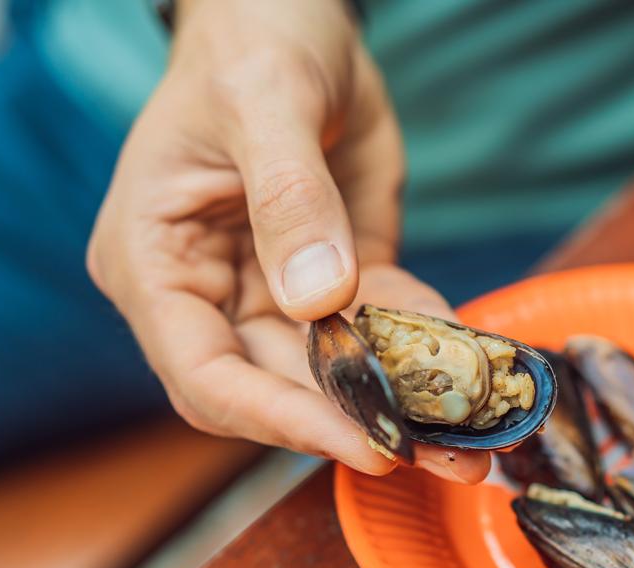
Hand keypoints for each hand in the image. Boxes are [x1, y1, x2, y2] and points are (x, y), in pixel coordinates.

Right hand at [86, 0, 488, 483]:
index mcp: (156, 262)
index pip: (205, 374)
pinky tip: (477, 368)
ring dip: (404, 406)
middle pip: (277, 390)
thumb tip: (317, 299)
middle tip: (447, 456)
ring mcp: (273, 291)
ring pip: (334, 376)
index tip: (362, 441)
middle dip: (360, 426)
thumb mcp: (266, 103)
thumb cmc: (253, 42)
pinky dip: (425, 351)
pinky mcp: (334, 279)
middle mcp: (209, 293)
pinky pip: (379, 330)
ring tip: (477, 441)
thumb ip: (289, 199)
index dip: (280, 419)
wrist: (294, 14)